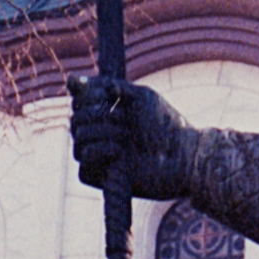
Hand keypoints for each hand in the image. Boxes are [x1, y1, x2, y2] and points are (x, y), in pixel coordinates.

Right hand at [67, 74, 192, 199]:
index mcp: (109, 114)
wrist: (182, 155)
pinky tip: (118, 152)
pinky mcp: (101, 178)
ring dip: (102, 133)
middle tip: (123, 117)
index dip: (85, 96)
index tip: (103, 94)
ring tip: (126, 136)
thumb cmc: (166, 125)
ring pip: (79, 140)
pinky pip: (83, 165)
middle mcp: (102, 134)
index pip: (79, 103)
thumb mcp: (142, 97)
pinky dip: (99, 153)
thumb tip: (76, 80)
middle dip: (96, 115)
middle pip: (75, 120)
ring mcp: (101, 156)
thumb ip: (113, 86)